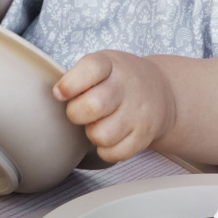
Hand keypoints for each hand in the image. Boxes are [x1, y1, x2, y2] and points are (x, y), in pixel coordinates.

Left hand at [53, 50, 175, 162]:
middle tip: (79, 110)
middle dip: (76, 113)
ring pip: (102, 135)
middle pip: (93, 106)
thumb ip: (79, 77)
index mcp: (111, 64)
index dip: (70, 83)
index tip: (59, 93)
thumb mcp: (102, 64)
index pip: (91, 68)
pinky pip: (114, 154)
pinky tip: (110, 137)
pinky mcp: (143, 136)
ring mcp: (138, 113)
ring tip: (98, 123)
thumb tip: (57, 96)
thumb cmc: (119, 79)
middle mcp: (127, 87)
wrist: (160, 90)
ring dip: (92, 134)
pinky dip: (105, 150)